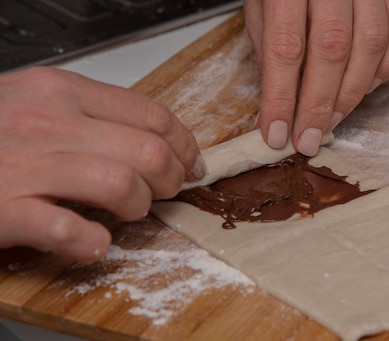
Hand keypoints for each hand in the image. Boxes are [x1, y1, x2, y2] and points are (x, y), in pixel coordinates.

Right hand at [0, 67, 204, 262]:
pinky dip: (94, 244)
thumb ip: (89, 114)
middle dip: (172, 180)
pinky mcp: (4, 211)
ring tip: (127, 214)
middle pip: (148, 153)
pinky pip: (72, 231)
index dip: (185, 144)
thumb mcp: (34, 102)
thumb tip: (154, 139)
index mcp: (60, 90)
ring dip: (138, 208)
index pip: (152, 114)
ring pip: (122, 187)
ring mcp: (25, 166)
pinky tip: (91, 242)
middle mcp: (47, 122)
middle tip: (166, 192)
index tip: (192, 163)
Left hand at [244, 0, 388, 155]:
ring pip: (371, 44)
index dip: (281, 97)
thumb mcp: (262, 7)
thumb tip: (280, 110)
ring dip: (352, 93)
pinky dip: (385, 68)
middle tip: (308, 139)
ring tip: (332, 120)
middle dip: (320, 104)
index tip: (276, 134)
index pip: (285, 45)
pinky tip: (364, 86)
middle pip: (332, 49)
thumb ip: (272, 52)